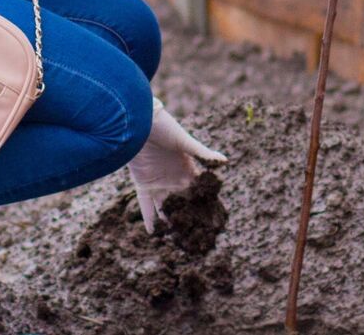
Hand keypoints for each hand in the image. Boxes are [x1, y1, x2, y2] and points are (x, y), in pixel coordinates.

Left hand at [127, 96, 226, 233]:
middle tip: (197, 239)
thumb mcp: (184, 141)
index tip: (215, 222)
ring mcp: (159, 183)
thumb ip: (202, 153)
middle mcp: (174, 179)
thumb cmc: (165, 128)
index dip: (206, 206)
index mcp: (188, 170)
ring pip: (166, 208)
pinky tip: (153, 233)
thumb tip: (224, 161)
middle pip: (184, 204)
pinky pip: (146, 205)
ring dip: (170, 223)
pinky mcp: (143, 184)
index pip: (199, 192)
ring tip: (177, 241)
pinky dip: (149, 218)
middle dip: (190, 220)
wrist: (139, 122)